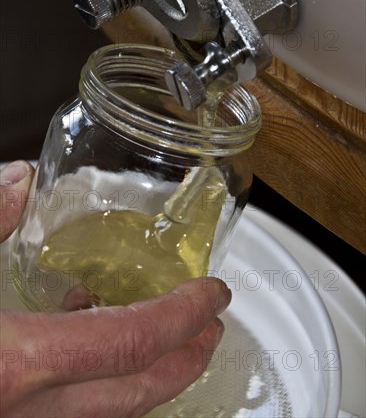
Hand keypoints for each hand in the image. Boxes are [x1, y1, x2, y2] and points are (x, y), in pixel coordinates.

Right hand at [0, 161, 230, 416]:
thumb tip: (20, 181)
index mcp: (20, 362)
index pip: (133, 341)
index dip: (184, 315)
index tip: (213, 292)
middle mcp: (32, 412)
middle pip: (140, 391)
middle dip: (189, 356)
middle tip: (213, 325)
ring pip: (115, 412)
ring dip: (155, 373)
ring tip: (170, 336)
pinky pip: (81, 411)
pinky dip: (108, 379)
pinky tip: (91, 342)